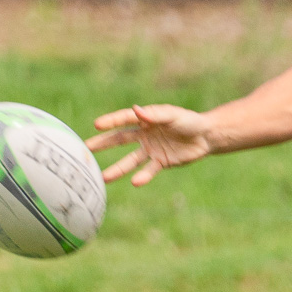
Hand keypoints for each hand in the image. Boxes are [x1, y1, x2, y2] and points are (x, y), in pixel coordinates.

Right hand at [86, 104, 213, 185]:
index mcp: (146, 119)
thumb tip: (137, 110)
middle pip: (120, 140)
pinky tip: (135, 182)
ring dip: (118, 169)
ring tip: (103, 177)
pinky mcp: (161, 162)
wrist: (206, 136)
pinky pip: (149, 170)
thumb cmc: (190, 121)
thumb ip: (155, 115)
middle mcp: (144, 135)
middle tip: (86, 149)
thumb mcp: (173, 115)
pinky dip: (143, 176)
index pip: (125, 119)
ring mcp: (151, 149)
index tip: (97, 125)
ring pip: (130, 160)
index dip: (112, 121)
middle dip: (103, 144)